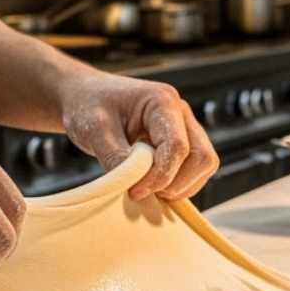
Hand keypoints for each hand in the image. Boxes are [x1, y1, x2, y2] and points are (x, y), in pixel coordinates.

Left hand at [60, 72, 218, 200]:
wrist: (85, 97)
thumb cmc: (89, 105)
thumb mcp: (95, 130)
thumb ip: (115, 157)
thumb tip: (134, 185)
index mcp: (162, 101)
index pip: (177, 146)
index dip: (160, 175)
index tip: (135, 191)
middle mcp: (180, 112)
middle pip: (201, 156)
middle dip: (177, 183)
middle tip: (144, 192)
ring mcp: (184, 127)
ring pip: (204, 164)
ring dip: (181, 185)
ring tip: (149, 190)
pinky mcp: (181, 141)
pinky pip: (195, 169)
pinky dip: (179, 184)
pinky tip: (153, 186)